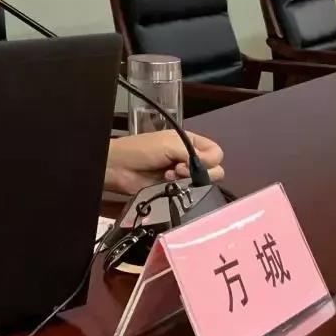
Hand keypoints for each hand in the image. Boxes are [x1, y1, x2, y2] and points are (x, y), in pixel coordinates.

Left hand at [104, 131, 224, 195]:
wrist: (119, 167)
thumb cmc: (141, 150)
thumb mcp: (169, 144)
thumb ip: (193, 154)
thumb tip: (210, 167)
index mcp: (191, 142)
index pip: (216, 152)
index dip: (210, 159)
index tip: (192, 160)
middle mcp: (190, 158)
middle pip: (215, 169)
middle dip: (199, 170)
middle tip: (179, 169)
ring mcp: (184, 175)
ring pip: (204, 183)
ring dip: (189, 179)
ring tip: (170, 175)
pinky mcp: (176, 189)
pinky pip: (190, 193)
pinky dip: (181, 188)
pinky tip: (167, 182)